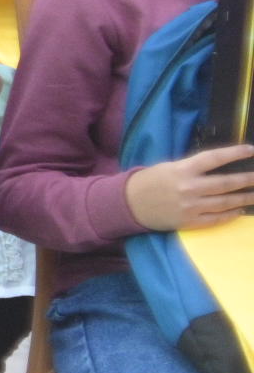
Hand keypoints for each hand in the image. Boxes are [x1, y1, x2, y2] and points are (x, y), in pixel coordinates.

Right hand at [127, 146, 253, 232]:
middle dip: (247, 180)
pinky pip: (217, 218)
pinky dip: (231, 214)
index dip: (235, 154)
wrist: (130, 203)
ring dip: (244, 198)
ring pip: (225, 202)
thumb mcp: (169, 167)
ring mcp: (191, 207)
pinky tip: (240, 211)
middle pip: (226, 183)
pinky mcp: (190, 222)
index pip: (214, 158)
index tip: (251, 150)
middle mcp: (189, 188)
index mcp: (182, 169)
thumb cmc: (150, 181)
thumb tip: (220, 167)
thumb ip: (193, 168)